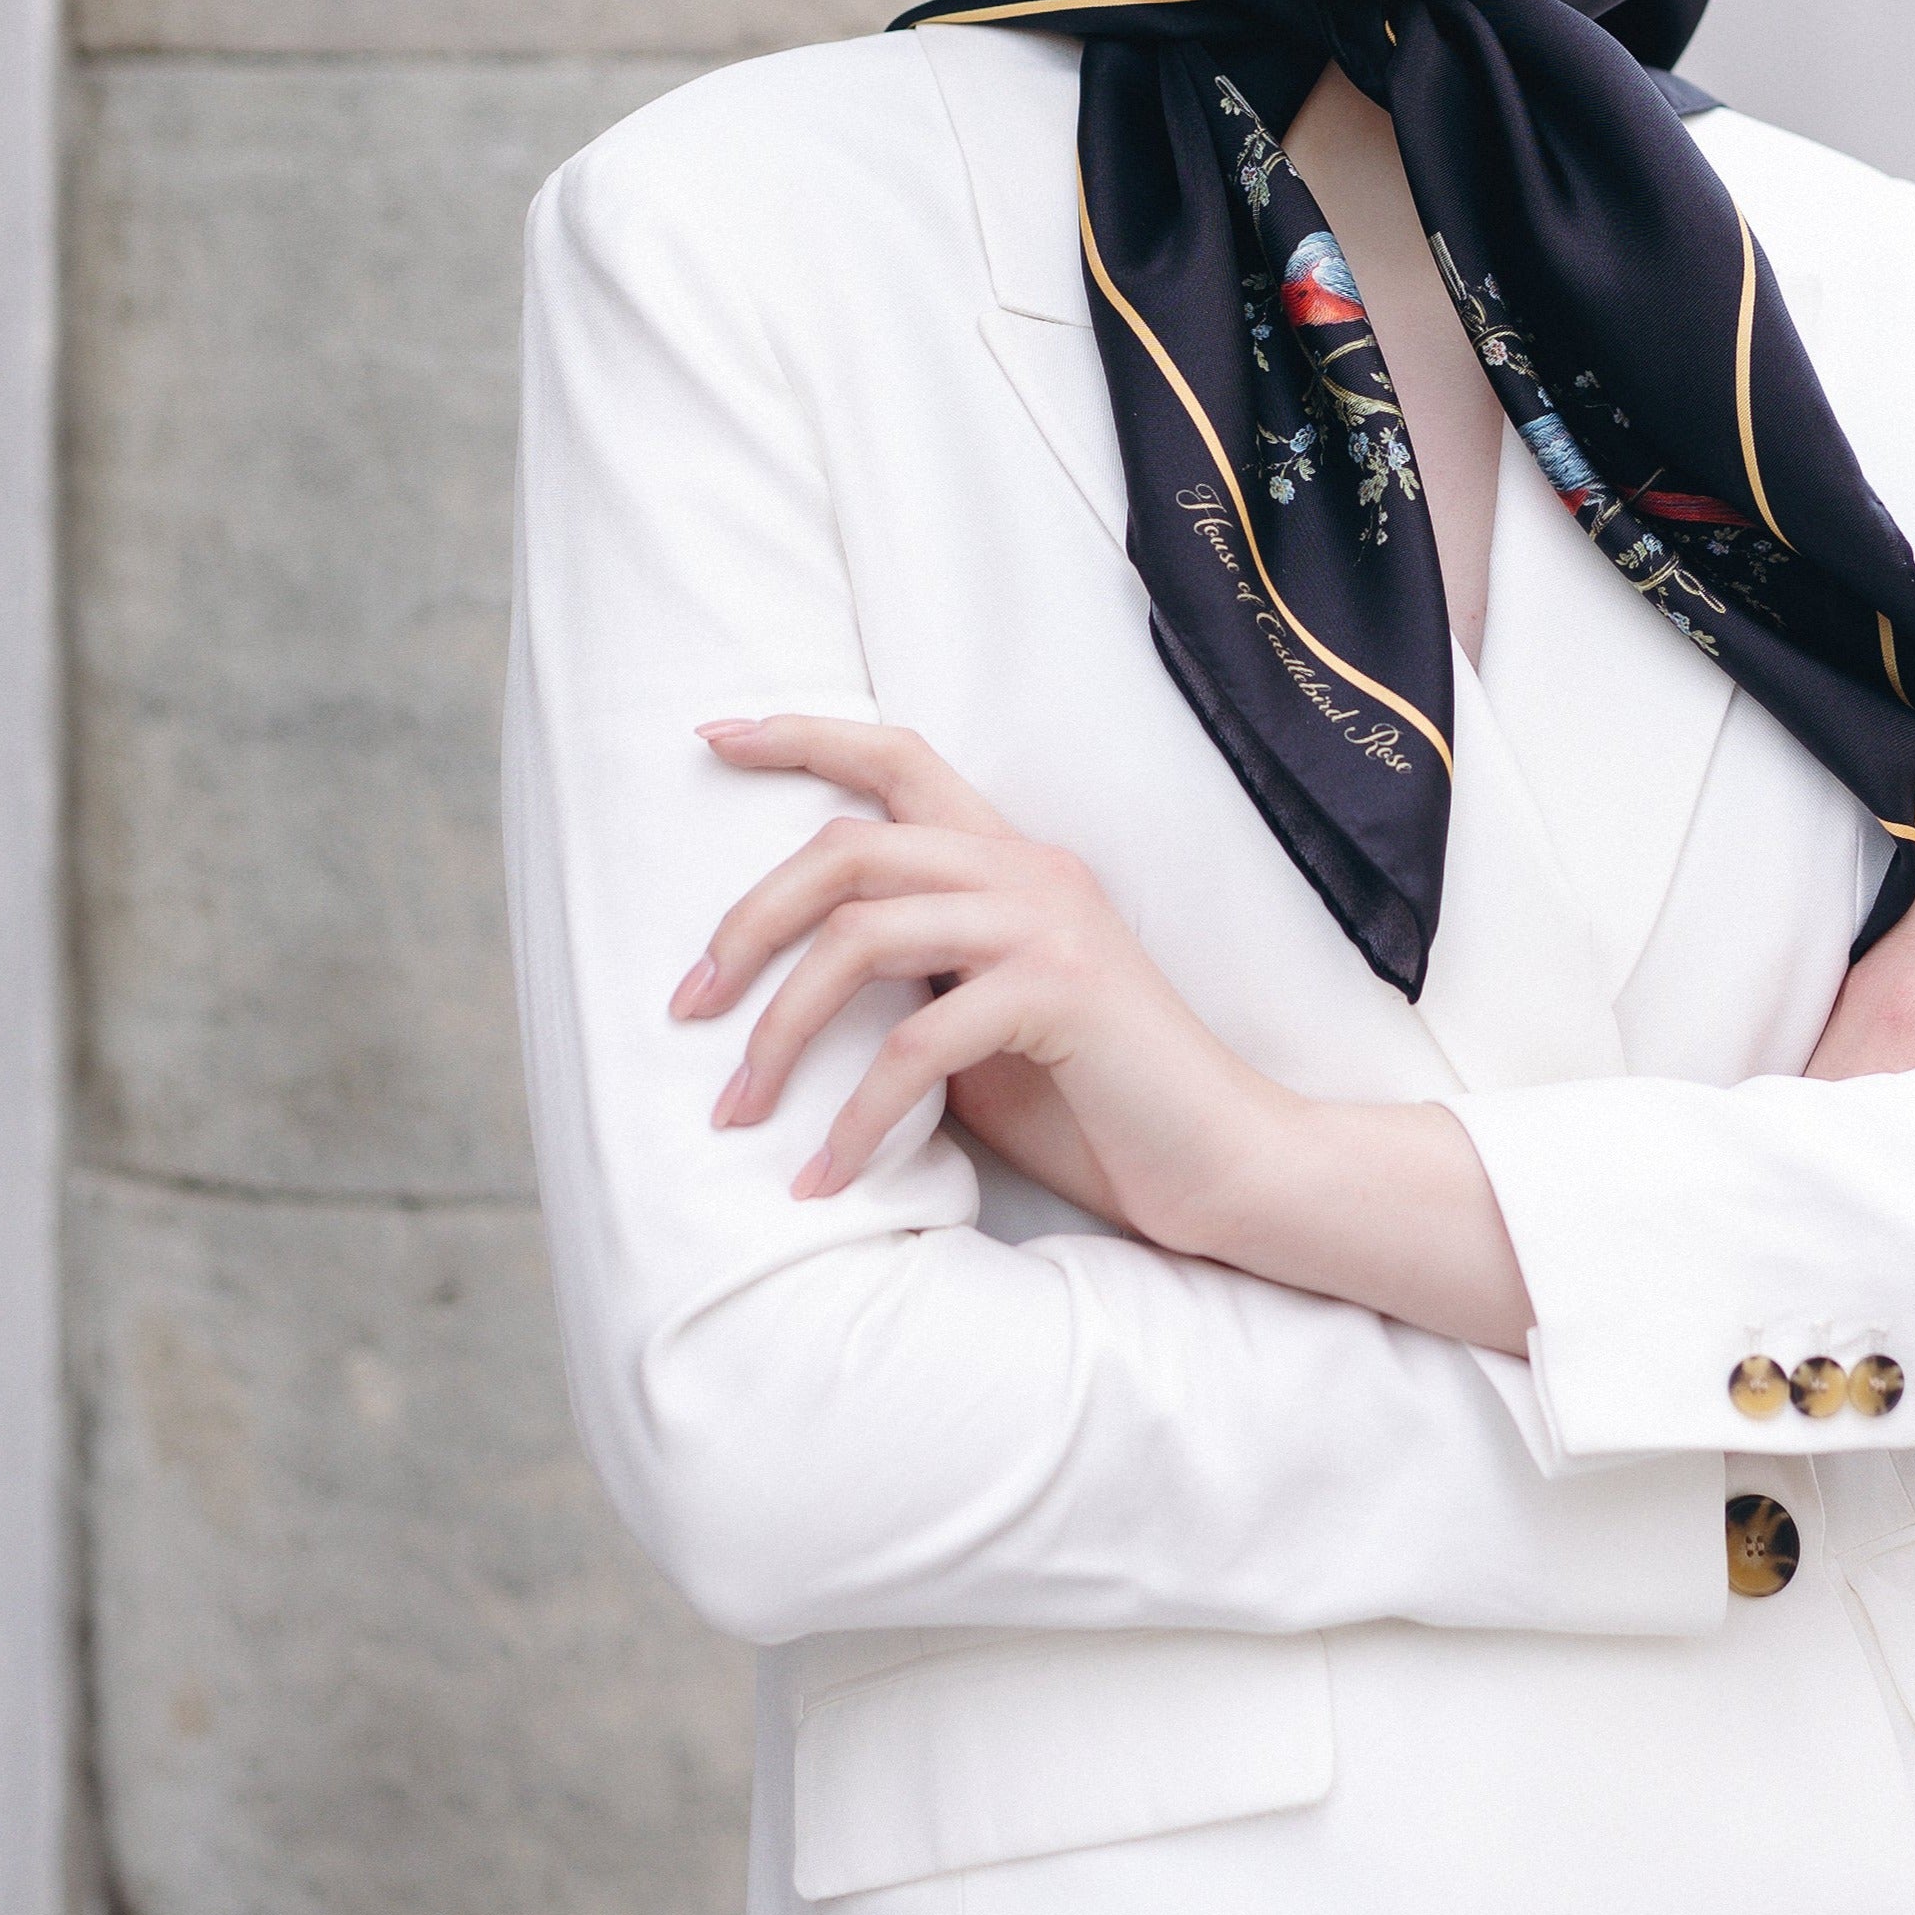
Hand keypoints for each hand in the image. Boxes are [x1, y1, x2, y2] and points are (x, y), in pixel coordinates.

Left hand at [669, 715, 1533, 1349]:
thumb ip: (912, 980)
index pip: (900, 756)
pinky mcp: (1061, 994)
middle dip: (746, 926)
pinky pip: (914, 1044)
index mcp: (1012, 861)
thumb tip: (793, 990)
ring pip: (861, 937)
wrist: (1227, 1163)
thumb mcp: (981, 1023)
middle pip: (847, 848)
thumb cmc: (1097, 1104)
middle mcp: (1029, 870)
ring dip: (779, 1032)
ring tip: (737, 1113)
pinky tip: (825, 1178)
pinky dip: (854, 1118)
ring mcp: (1049, 924)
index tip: (712, 736)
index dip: (802, 735)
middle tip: (687, 1009)